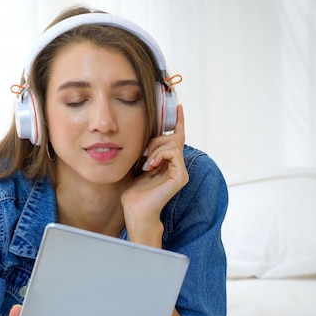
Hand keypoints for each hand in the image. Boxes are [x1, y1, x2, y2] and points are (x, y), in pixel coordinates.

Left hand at [121, 105, 188, 245]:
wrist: (135, 209)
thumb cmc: (134, 190)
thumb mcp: (139, 162)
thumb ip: (147, 149)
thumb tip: (148, 132)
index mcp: (169, 162)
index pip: (177, 137)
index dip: (178, 121)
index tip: (178, 107)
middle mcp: (177, 166)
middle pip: (173, 138)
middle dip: (156, 140)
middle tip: (145, 154)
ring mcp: (180, 171)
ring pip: (173, 143)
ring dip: (156, 149)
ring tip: (146, 163)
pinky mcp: (180, 176)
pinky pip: (173, 152)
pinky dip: (159, 155)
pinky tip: (150, 165)